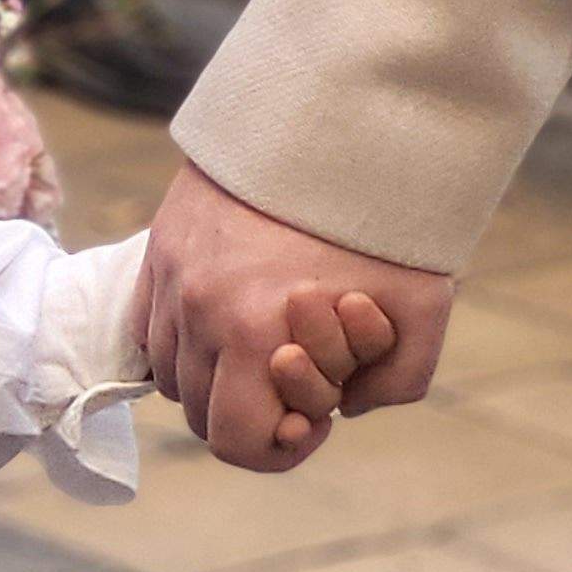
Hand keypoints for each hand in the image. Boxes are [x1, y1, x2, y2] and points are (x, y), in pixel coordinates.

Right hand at [140, 164, 453, 471]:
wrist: (338, 120)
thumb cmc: (385, 219)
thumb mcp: (423, 314)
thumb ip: (393, 386)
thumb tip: (347, 408)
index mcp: (252, 333)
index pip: (235, 443)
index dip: (280, 450)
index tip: (315, 421)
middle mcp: (196, 310)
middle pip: (198, 414)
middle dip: (251, 413)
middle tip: (300, 377)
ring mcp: (169, 275)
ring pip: (168, 372)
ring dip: (213, 377)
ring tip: (264, 343)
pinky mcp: (159, 245)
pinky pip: (149, 326)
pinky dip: (181, 340)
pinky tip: (227, 318)